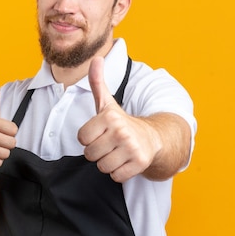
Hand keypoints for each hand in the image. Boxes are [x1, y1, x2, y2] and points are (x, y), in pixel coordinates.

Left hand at [77, 57, 160, 182]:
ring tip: (117, 152)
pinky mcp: (140, 163)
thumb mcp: (107, 103)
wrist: (152, 138)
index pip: (82, 138)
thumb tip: (96, 59)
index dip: (89, 138)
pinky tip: (125, 161)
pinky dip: (119, 172)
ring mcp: (132, 148)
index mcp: (110, 117)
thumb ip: (97, 82)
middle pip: (90, 154)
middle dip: (97, 152)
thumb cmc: (122, 122)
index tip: (100, 133)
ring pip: (102, 167)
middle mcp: (121, 131)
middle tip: (109, 144)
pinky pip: (116, 176)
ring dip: (108, 163)